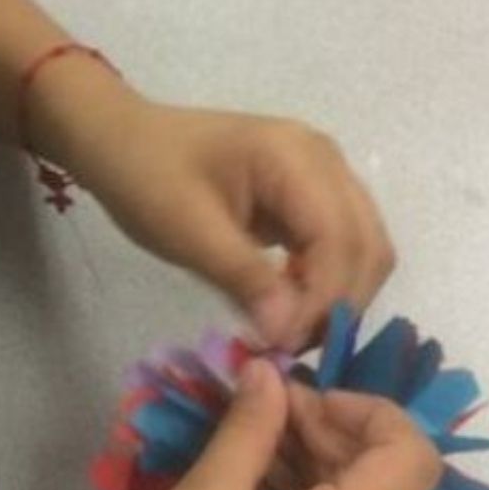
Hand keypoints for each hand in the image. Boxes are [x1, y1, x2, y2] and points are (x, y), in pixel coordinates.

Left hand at [62, 96, 394, 349]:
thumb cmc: (146, 177)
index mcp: (297, 157)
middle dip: (339, 303)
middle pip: (367, 246)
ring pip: (363, 249)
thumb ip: (244, 278)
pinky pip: (340, 247)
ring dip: (338, 297)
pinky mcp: (310, 197)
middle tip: (289, 349)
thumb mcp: (187, 231)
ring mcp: (324, 176)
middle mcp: (326, 161)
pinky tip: (287, 308)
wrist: (121, 140)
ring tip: (288, 334)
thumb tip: (289, 331)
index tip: (285, 344)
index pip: (339, 239)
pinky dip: (325, 283)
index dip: (323, 299)